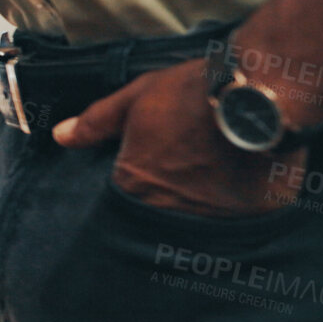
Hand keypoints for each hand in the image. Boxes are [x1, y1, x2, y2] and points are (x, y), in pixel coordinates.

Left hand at [52, 57, 303, 216]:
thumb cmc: (193, 93)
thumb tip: (61, 136)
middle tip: (185, 177)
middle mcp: (168, 212)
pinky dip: (235, 214)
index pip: (123, 205)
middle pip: (158, 219)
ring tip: (212, 183)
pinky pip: (236, 228)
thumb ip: (96, 122)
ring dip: (199, 211)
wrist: (261, 95)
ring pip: (195, 227)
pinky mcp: (249, 222)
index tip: (152, 174)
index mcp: (136, 186)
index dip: (137, 189)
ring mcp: (210, 221)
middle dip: (166, 204)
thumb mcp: (136, 98)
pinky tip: (239, 191)